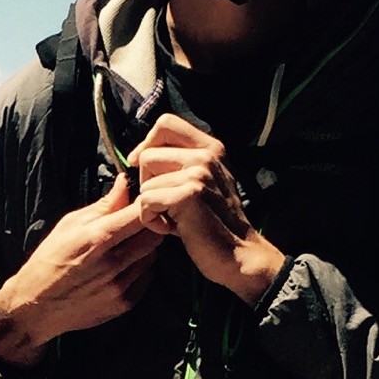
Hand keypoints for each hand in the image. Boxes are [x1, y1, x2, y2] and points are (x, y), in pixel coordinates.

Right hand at [0, 170, 166, 367]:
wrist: (35, 306)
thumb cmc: (49, 260)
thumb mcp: (70, 225)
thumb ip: (103, 205)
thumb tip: (125, 183)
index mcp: (98, 238)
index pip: (140, 214)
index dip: (146, 206)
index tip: (141, 205)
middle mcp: (112, 263)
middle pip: (154, 236)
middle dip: (150, 227)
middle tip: (136, 226)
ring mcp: (120, 286)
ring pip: (152, 257)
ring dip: (144, 249)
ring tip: (124, 249)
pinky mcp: (124, 304)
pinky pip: (146, 279)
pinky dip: (139, 270)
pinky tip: (121, 268)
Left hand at [133, 113, 286, 305]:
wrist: (240, 255)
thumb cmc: (215, 224)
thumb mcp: (205, 182)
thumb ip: (181, 163)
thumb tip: (137, 155)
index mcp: (211, 148)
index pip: (165, 123)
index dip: (146, 143)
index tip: (143, 166)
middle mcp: (206, 155)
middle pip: (147, 155)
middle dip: (146, 183)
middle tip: (167, 205)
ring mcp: (199, 173)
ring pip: (144, 183)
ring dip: (151, 207)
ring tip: (175, 219)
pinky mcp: (189, 195)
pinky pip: (146, 202)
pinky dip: (152, 221)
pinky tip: (173, 230)